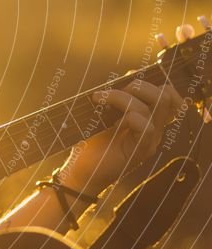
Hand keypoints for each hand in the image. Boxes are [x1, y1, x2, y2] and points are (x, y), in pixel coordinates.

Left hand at [58, 25, 192, 195]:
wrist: (79, 171)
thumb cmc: (89, 142)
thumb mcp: (103, 115)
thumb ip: (117, 99)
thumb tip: (126, 77)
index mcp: (147, 119)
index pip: (167, 94)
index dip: (149, 82)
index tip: (123, 82)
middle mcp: (152, 129)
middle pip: (165, 96)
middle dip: (138, 86)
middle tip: (110, 93)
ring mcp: (148, 141)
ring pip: (152, 107)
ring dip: (122, 98)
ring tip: (99, 100)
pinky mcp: (140, 151)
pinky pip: (146, 126)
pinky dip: (127, 117)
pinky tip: (111, 122)